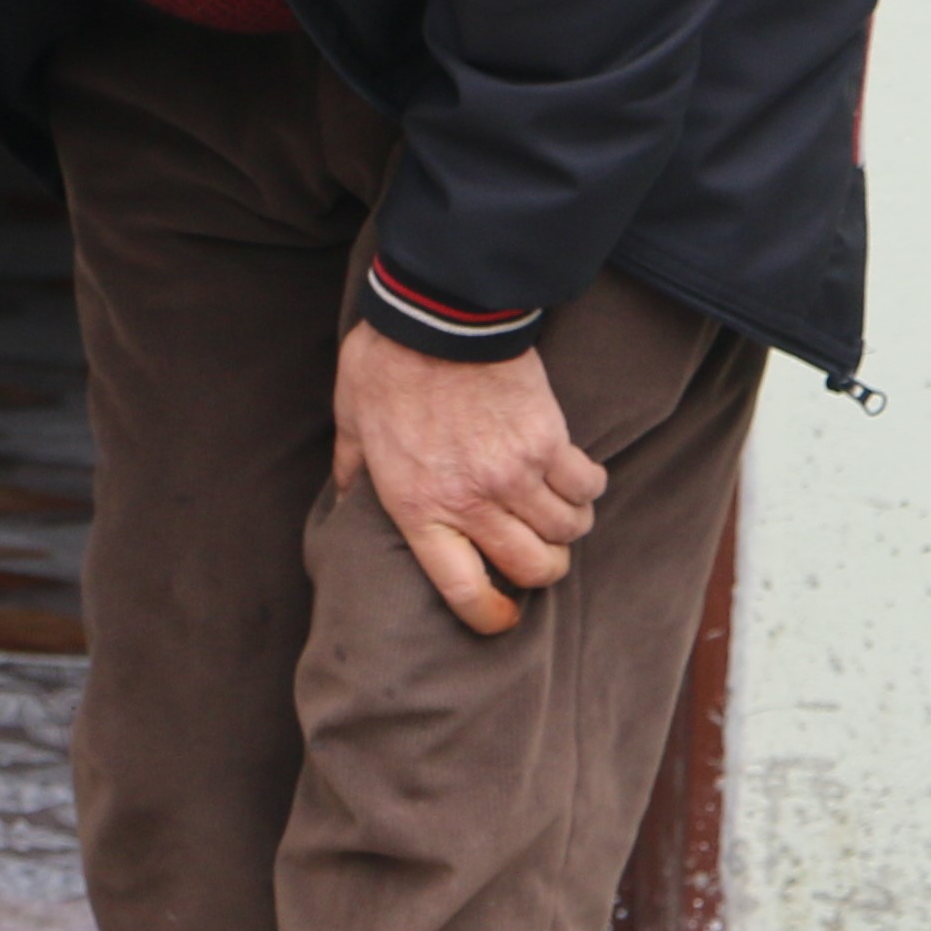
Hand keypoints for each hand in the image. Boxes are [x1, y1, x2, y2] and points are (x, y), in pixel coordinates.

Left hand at [331, 328, 604, 636]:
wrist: (438, 314)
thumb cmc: (387, 365)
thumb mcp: (351, 423)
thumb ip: (350, 470)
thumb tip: (343, 500)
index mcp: (420, 509)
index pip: (464, 591)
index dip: (490, 615)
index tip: (502, 614)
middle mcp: (473, 502)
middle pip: (533, 568)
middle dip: (541, 572)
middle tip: (536, 555)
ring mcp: (516, 473)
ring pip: (566, 532)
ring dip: (567, 529)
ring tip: (557, 514)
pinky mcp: (549, 440)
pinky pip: (586, 487)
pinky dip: (587, 489)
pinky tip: (576, 480)